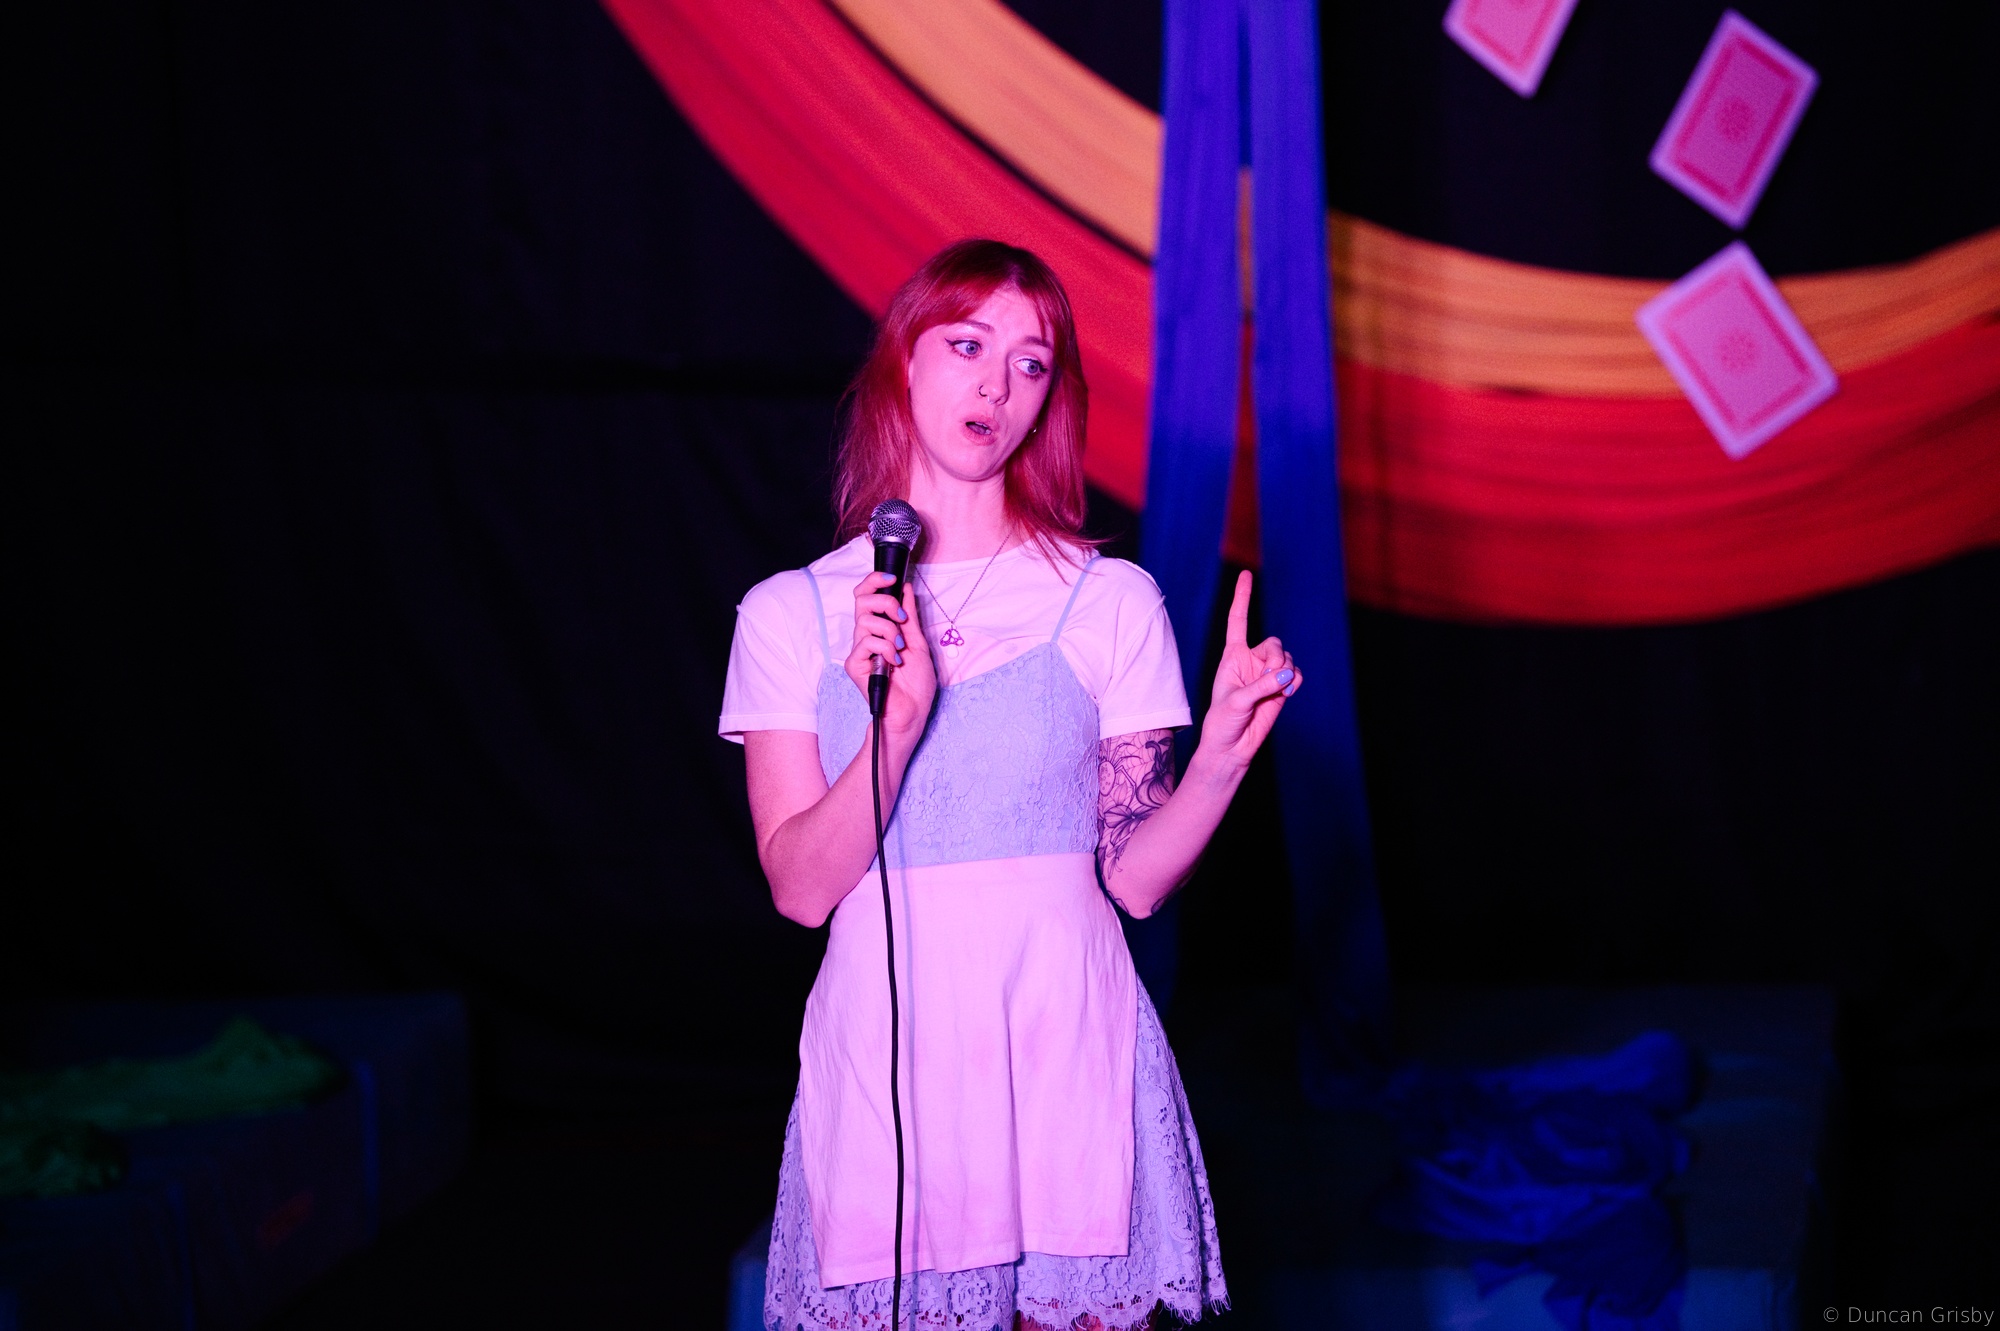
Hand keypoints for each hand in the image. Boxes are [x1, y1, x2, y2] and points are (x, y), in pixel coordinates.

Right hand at [842, 571, 936, 741]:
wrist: (913, 711)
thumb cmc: (916, 684)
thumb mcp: (918, 641)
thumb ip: (910, 615)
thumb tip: (906, 587)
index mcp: (880, 628)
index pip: (866, 595)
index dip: (874, 581)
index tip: (893, 577)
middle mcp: (866, 636)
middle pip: (861, 600)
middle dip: (885, 602)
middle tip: (901, 618)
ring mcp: (859, 650)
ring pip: (865, 620)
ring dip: (890, 630)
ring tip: (900, 648)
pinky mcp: (855, 665)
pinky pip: (866, 642)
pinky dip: (885, 648)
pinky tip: (894, 663)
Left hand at [1195, 571, 1298, 770]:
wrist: (1232, 747)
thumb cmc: (1223, 722)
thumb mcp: (1236, 702)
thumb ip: (1261, 686)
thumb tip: (1286, 675)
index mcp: (1232, 656)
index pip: (1238, 621)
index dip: (1242, 597)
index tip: (1247, 574)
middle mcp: (1251, 661)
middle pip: (1274, 643)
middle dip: (1275, 659)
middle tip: (1269, 680)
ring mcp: (1267, 674)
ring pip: (1287, 659)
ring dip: (1284, 673)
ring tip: (1274, 693)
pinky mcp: (1281, 688)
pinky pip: (1296, 675)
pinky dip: (1295, 682)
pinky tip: (1287, 694)